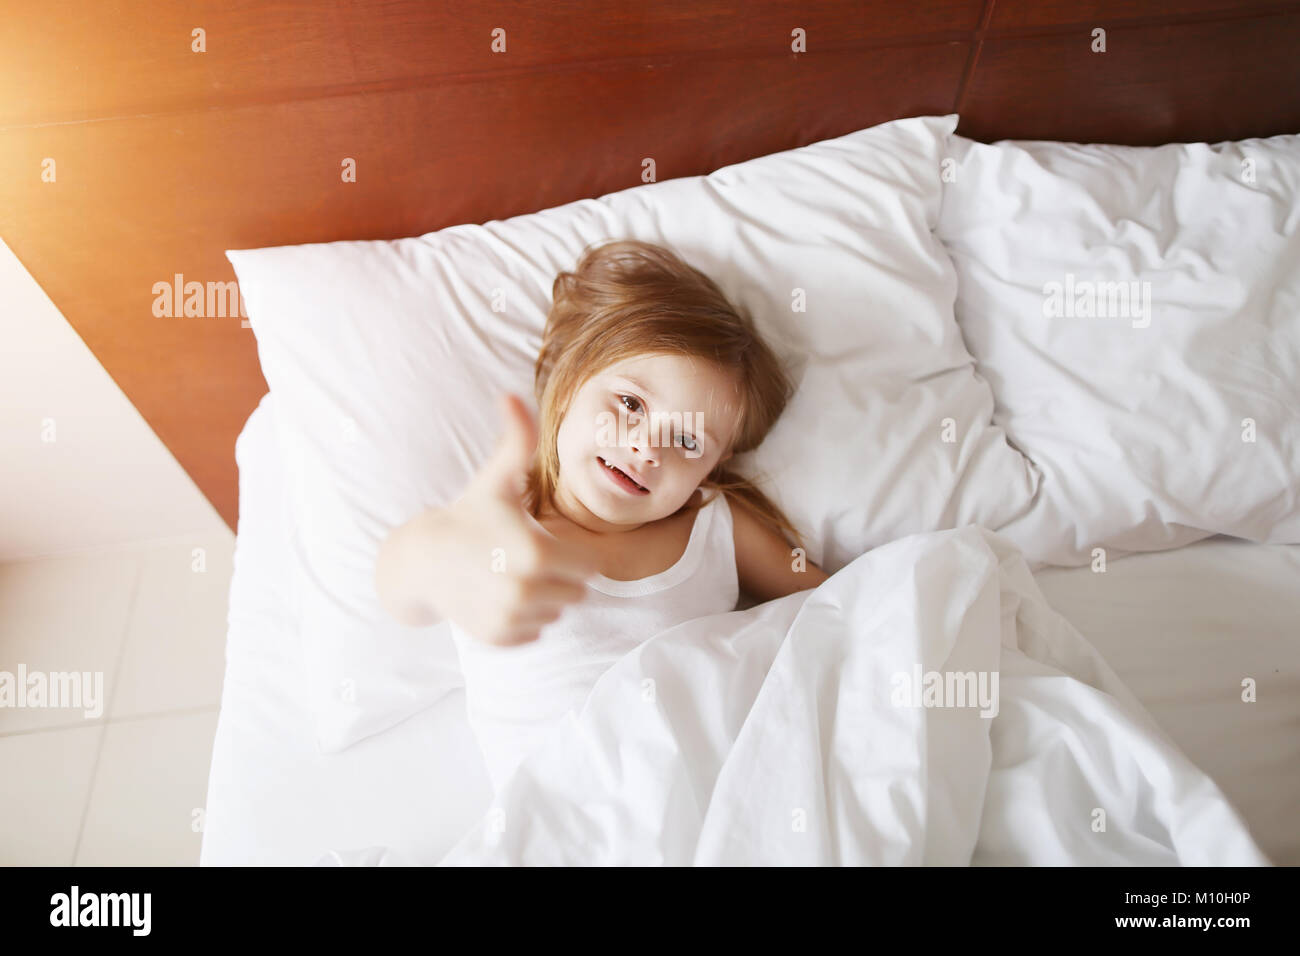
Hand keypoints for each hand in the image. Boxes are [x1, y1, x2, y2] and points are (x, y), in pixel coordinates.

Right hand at [408, 392, 597, 644]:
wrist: (423, 560)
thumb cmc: (470, 515)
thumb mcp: (497, 478)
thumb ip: (517, 439)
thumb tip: (511, 395)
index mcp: (537, 554)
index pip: (589, 565)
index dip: (571, 551)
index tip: (542, 539)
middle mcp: (526, 592)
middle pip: (577, 591)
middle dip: (559, 575)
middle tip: (525, 557)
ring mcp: (512, 618)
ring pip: (558, 611)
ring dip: (544, 596)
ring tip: (510, 575)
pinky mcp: (501, 638)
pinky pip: (537, 631)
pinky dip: (525, 617)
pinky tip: (499, 595)